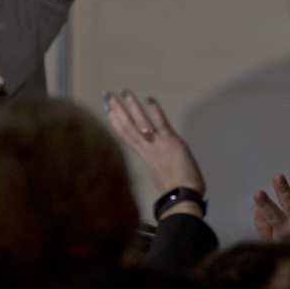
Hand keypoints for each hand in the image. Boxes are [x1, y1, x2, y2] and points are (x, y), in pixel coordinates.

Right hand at [104, 90, 205, 218]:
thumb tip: (158, 163)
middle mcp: (148, 149)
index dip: (116, 121)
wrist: (183, 197)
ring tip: (124, 91)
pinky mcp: (172, 143)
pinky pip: (161, 124)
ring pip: (140, 122)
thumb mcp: (162, 173)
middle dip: (117, 109)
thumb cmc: (176, 190)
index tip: (107, 109)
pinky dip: (156, 111)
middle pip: (128, 126)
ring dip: (132, 105)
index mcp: (145, 156)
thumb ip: (158, 164)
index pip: (126, 135)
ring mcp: (158, 145)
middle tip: (106, 94)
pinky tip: (149, 99)